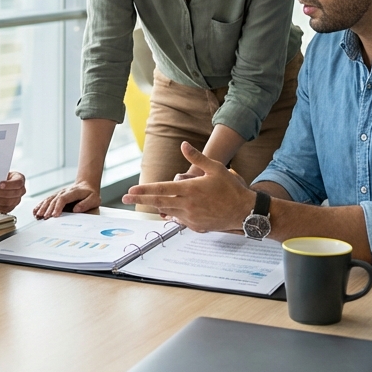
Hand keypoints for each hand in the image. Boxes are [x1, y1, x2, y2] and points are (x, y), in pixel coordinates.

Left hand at [0, 172, 25, 212]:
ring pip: (6, 202)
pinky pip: (1, 208)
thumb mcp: (1, 172)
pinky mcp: (9, 208)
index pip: (18, 183)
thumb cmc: (0, 177)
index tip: (0, 184)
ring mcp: (16, 201)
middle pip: (12, 194)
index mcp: (20, 179)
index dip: (9, 184)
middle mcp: (20, 191)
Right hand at [33, 179, 100, 217]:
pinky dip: (40, 205)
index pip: (63, 198)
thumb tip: (76, 209)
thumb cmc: (90, 194)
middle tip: (44, 218)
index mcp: (73, 192)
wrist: (86, 185)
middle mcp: (64, 192)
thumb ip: (86, 204)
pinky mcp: (56, 196)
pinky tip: (35, 211)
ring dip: (42, 208)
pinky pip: (46, 200)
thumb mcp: (94, 199)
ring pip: (48, 200)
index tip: (55, 215)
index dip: (58, 206)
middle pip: (54, 200)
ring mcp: (59, 194)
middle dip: (48, 209)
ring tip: (37, 216)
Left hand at [122, 142, 254, 232]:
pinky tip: (168, 212)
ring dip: (155, 207)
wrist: (245, 211)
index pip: (161, 189)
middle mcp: (188, 205)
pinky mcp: (196, 226)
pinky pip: (178, 220)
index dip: (144, 190)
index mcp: (190, 189)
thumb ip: (197, 157)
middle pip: (158, 203)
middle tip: (126, 199)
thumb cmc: (231, 188)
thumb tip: (183, 145)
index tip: (130, 191)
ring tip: (144, 203)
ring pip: (167, 212)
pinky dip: (171, 215)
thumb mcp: (215, 168)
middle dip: (140, 200)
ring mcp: (191, 218)